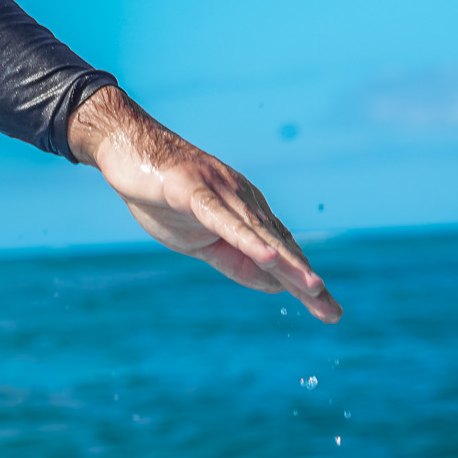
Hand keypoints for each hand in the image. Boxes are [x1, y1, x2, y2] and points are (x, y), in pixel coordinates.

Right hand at [68, 85, 341, 321]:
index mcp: (245, 211)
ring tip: (313, 288)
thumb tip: (274, 284)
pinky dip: (247, 240)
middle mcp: (241, 199)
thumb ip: (234, 260)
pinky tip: (269, 258)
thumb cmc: (161, 193)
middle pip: (278, 244)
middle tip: (332, 313)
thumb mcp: (198, 240)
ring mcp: (219, 191)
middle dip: (305, 279)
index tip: (328, 311)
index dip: (302, 281)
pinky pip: (223, 220)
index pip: (281, 250)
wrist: (124, 145)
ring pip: (258, 234)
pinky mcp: (193, 189)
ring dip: (287, 262)